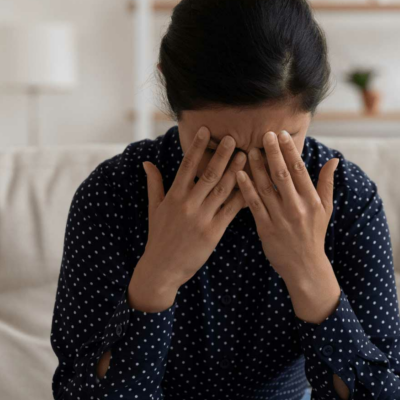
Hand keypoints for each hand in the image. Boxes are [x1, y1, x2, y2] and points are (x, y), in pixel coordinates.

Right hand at [129, 126, 247, 311]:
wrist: (163, 267)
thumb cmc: (159, 237)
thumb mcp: (154, 209)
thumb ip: (154, 184)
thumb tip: (147, 162)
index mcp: (173, 196)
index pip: (187, 166)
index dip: (197, 147)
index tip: (206, 131)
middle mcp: (188, 205)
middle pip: (208, 175)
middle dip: (222, 155)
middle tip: (234, 138)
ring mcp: (201, 218)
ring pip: (222, 190)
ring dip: (235, 172)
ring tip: (246, 156)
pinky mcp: (213, 232)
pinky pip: (230, 211)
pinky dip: (242, 197)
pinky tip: (252, 186)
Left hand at [235, 130, 340, 318]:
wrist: (304, 267)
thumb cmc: (314, 234)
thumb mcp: (326, 209)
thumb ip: (326, 183)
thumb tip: (334, 159)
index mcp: (312, 201)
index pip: (299, 170)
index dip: (290, 150)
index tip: (282, 134)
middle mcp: (296, 208)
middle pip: (281, 175)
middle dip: (272, 153)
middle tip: (264, 134)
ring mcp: (280, 218)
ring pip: (265, 187)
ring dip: (256, 167)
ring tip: (249, 150)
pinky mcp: (265, 228)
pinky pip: (254, 205)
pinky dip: (246, 189)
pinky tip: (239, 174)